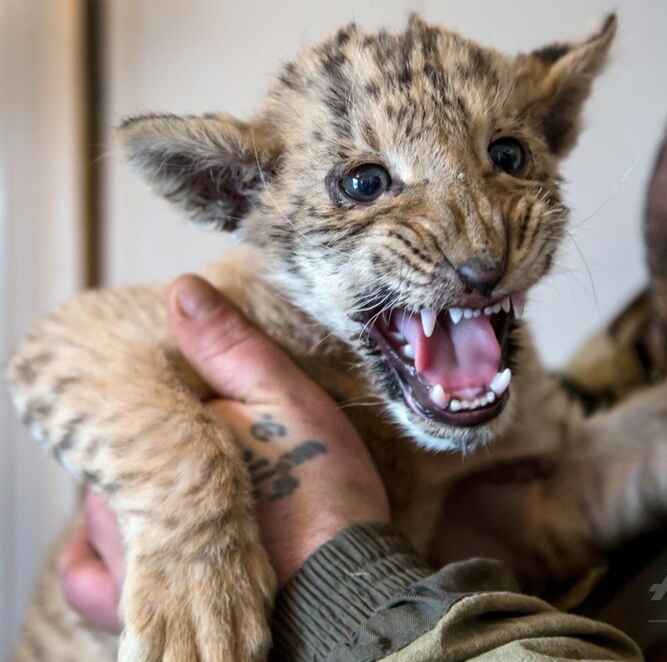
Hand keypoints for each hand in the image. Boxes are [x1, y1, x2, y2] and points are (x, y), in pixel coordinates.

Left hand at [59, 274, 389, 628]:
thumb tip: (182, 291)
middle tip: (201, 441)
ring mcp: (128, 568)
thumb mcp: (286, 402)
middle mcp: (124, 513)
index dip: (158, 405)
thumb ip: (231, 347)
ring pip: (109, 512)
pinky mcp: (143, 608)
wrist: (343, 589)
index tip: (195, 400)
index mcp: (153, 456)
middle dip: (151, 448)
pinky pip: (92, 580)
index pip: (125, 417)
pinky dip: (101, 560)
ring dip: (137, 496)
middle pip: (118, 464)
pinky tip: (138, 542)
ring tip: (188, 487)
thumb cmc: (319, 496)